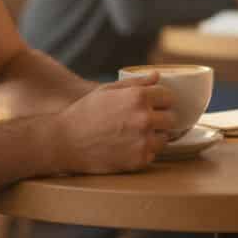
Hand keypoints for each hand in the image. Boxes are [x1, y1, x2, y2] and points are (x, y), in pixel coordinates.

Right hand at [53, 74, 174, 173]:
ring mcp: (143, 141)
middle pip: (172, 118)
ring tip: (136, 135)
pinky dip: (146, 151)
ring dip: (155, 136)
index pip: (169, 97)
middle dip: (161, 118)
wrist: (66, 141)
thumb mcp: (108, 90)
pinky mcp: (139, 160)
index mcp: (138, 97)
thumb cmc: (85, 112)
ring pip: (165, 138)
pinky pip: (154, 154)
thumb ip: (136, 83)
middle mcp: (145, 118)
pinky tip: (129, 146)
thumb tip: (157, 76)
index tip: (154, 105)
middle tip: (144, 122)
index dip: (161, 101)